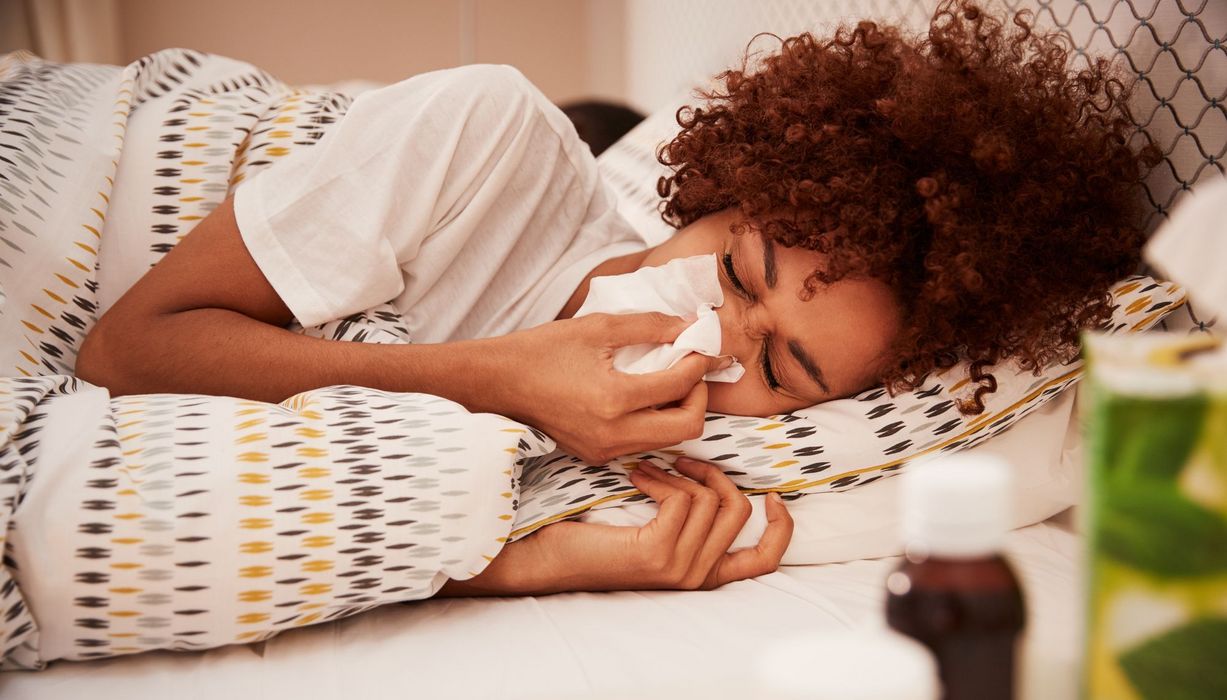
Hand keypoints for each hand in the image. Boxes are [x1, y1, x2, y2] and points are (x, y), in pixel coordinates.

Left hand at [435, 457, 793, 596]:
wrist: (548, 557)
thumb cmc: (595, 537)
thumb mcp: (656, 526)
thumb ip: (690, 514)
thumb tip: (716, 469)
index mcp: (704, 573)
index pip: (765, 560)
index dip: (780, 526)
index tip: (770, 493)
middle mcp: (697, 576)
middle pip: (737, 509)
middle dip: (715, 473)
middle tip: (683, 459)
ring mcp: (679, 567)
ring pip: (709, 499)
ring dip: (678, 472)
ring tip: (649, 467)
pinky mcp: (658, 553)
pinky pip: (682, 500)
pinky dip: (661, 478)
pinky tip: (637, 475)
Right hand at [482, 312, 731, 463]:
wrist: (498, 382)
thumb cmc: (543, 349)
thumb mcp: (598, 327)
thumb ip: (650, 325)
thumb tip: (689, 325)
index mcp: (614, 399)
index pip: (680, 385)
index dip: (700, 362)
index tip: (701, 346)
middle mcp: (613, 433)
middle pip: (688, 428)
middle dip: (699, 397)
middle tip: (691, 371)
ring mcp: (604, 450)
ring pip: (668, 441)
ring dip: (679, 412)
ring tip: (669, 381)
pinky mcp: (596, 456)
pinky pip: (643, 444)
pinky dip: (655, 422)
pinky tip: (644, 398)